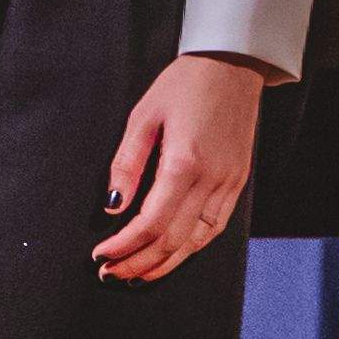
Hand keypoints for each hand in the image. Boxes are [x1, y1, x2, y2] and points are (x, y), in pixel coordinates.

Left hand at [94, 53, 269, 283]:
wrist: (233, 64)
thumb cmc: (184, 84)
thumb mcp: (143, 117)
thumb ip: (126, 165)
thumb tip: (113, 208)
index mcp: (184, 162)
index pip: (151, 223)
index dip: (124, 246)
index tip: (101, 255)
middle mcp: (211, 180)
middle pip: (173, 240)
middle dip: (138, 262)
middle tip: (110, 273)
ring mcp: (229, 184)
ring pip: (197, 241)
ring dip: (165, 263)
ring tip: (136, 275)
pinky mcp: (238, 182)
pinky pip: (215, 227)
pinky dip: (191, 248)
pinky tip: (171, 255)